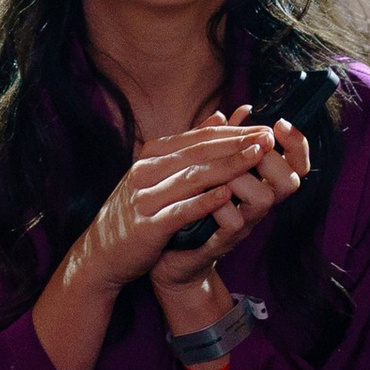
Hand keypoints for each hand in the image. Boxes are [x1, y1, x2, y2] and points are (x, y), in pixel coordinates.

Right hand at [51, 118, 289, 313]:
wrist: (101, 254)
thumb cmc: (136, 213)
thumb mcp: (160, 174)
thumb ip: (192, 146)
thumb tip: (223, 115)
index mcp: (152, 155)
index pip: (199, 138)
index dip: (234, 132)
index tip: (265, 129)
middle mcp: (145, 171)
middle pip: (199, 152)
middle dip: (237, 143)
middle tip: (268, 137)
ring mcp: (144, 197)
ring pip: (192, 177)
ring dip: (227, 165)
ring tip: (256, 156)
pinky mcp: (146, 226)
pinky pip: (179, 210)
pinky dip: (203, 201)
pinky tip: (227, 194)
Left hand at [147, 111, 311, 335]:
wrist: (167, 253)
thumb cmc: (193, 205)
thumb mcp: (211, 167)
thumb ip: (227, 139)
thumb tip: (242, 109)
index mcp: (258, 182)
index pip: (296, 164)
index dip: (297, 145)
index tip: (281, 123)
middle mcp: (257, 204)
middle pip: (288, 181)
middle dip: (271, 158)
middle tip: (251, 147)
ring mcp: (243, 224)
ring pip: (262, 198)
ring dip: (242, 177)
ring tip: (220, 170)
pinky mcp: (222, 242)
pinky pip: (232, 222)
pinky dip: (219, 205)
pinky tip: (203, 194)